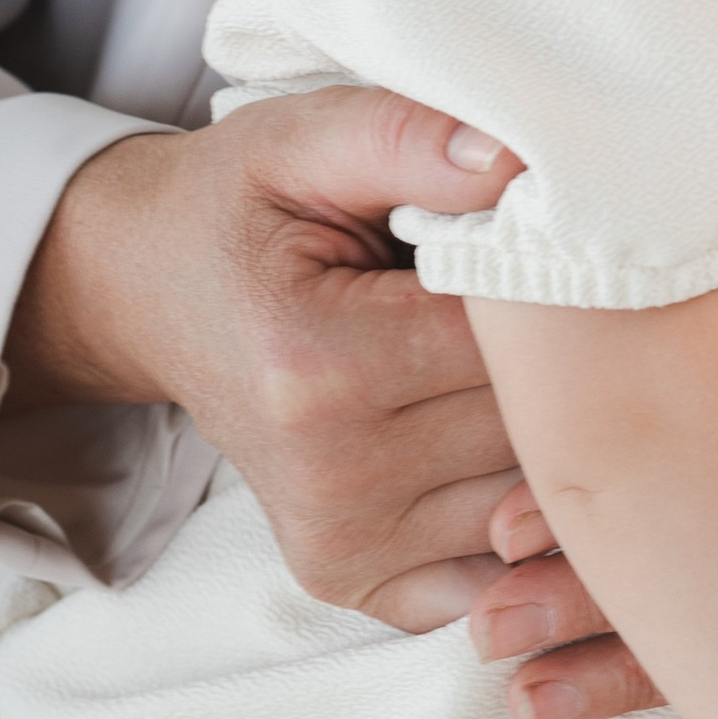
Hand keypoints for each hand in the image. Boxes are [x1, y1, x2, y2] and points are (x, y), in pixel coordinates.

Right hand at [3, 95, 528, 625]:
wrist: (147, 291)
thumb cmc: (241, 206)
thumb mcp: (306, 139)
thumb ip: (411, 138)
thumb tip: (514, 158)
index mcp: (320, 370)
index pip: (516, 343)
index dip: (562, 283)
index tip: (561, 237)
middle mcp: (330, 481)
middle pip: (535, 427)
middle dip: (570, 359)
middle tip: (563, 290)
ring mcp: (340, 545)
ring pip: (533, 498)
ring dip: (557, 433)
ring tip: (532, 357)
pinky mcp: (352, 580)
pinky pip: (496, 572)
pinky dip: (527, 520)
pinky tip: (520, 446)